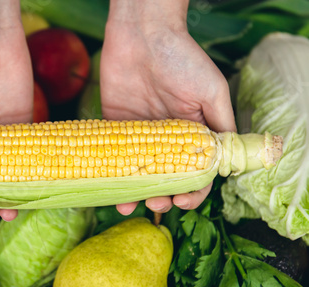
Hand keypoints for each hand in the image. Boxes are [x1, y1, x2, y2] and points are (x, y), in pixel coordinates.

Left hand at [100, 1, 235, 214]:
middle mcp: (164, 139)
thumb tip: (224, 161)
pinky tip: (109, 190)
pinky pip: (111, 157)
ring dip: (134, 194)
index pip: (195, 173)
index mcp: (191, 133)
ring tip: (128, 205)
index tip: (183, 202)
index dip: (192, 192)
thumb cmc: (182, 58)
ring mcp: (138, 135)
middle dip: (162, 197)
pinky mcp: (113, 127)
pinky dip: (110, 176)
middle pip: (164, 179)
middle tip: (156, 202)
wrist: (142, 34)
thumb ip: (220, 126)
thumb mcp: (212, 90)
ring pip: (136, 175)